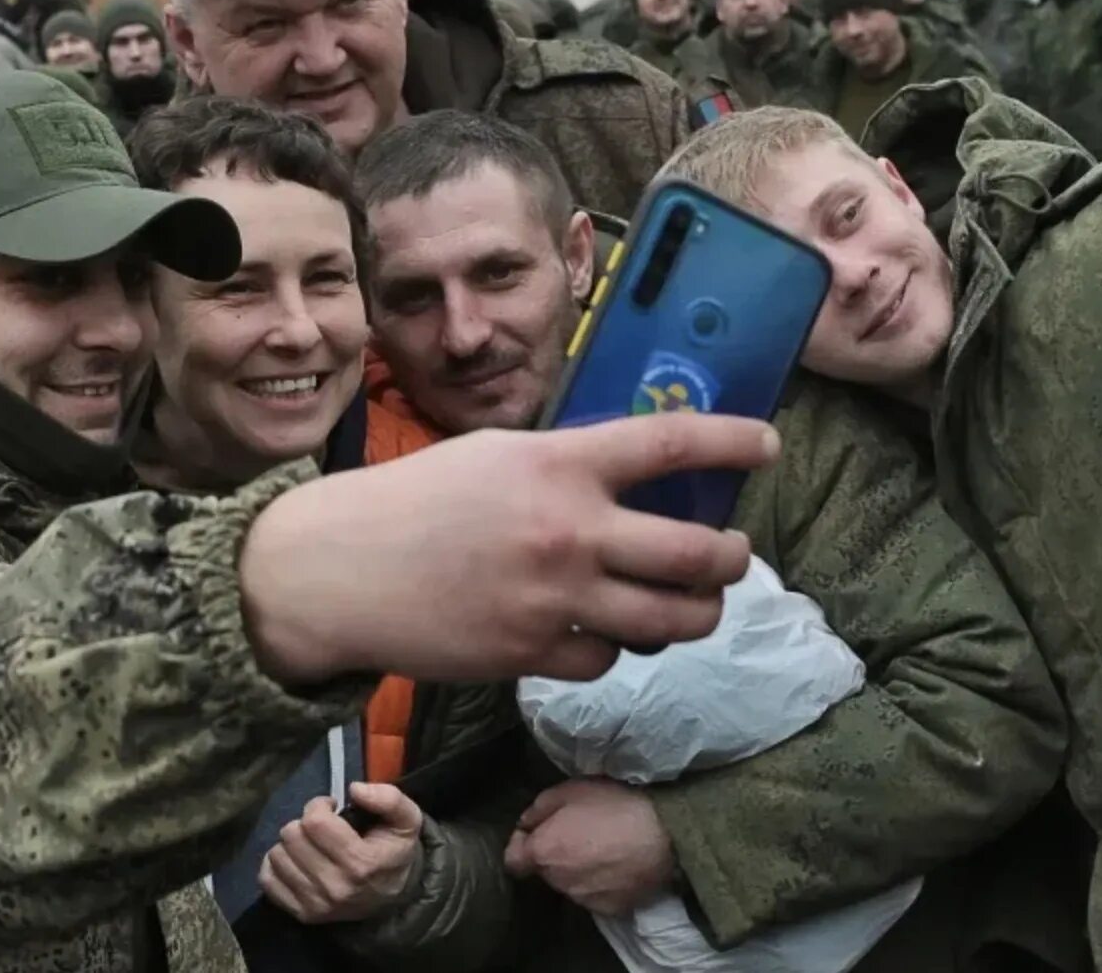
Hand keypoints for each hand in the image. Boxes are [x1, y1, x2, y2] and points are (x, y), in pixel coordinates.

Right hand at [241, 414, 771, 684]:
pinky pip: (608, 660)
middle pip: (699, 554)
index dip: (734, 443)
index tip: (767, 446)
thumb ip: (568, 464)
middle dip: (733, 559)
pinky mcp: (532, 653)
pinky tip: (604, 634)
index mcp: (561, 465)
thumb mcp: (496, 456)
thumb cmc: (414, 501)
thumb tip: (638, 473)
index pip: (673, 445)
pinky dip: (615, 649)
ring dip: (698, 614)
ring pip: (672, 621)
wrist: (334, 570)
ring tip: (698, 603)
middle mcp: (570, 530)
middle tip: (735, 555)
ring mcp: (555, 598)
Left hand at [258, 782, 424, 923]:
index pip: (315, 822)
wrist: (392, 899)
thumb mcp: (407, 820)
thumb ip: (388, 798)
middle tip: (320, 827)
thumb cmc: (394, 852)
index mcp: (361, 863)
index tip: (331, 808)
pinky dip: (277, 864)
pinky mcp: (300, 914)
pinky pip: (268, 880)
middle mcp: (335, 887)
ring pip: (277, 855)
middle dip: (304, 822)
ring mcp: (315, 904)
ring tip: (310, 844)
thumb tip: (354, 789)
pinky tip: (296, 860)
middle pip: (291, 836)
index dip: (319, 805)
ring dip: (291, 843)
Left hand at [504, 779, 675, 915]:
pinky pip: (596, 895)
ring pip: (571, 883)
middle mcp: (558, 881)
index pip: (512, 861)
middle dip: (555, 853)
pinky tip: (619, 866)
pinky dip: (601, 883)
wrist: (664, 835)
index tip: (538, 831)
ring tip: (604, 849)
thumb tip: (526, 823)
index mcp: (543, 852)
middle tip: (580, 833)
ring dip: (578, 870)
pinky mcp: (610, 909)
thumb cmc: (615, 805)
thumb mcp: (572, 790)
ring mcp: (584, 898)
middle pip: (545, 870)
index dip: (520, 845)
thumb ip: (539, 807)